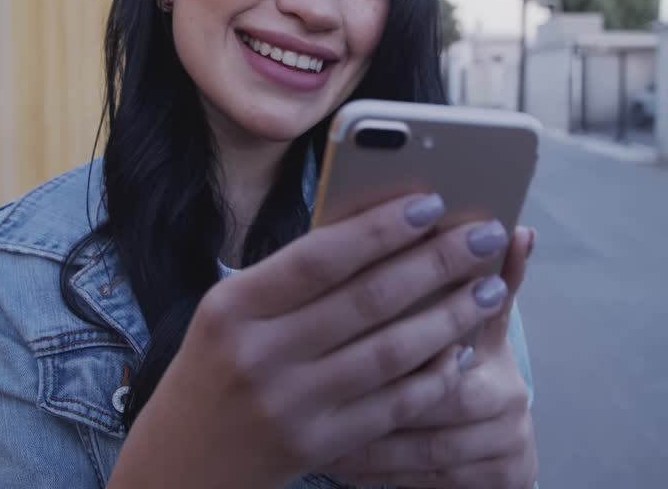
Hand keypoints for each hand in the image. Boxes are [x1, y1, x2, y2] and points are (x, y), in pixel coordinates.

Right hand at [108, 193, 514, 488]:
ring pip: (390, 352)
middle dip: (437, 262)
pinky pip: (391, 405)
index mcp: (233, 306)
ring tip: (489, 288)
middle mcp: (259, 355)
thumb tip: (384, 232)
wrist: (178, 466)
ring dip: (450, 316)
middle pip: (367, 299)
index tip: (433, 204)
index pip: (320, 256)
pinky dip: (433, 377)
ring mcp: (289, 406)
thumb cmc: (215, 370)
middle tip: (484, 235)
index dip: (382, 228)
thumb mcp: (231, 314)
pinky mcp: (317, 447)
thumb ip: (294, 279)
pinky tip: (461, 351)